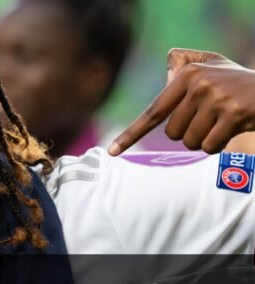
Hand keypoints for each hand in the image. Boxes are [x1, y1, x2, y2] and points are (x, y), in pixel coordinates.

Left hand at [109, 48, 254, 155]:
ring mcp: (217, 98)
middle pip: (172, 133)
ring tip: (221, 122)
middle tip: (209, 118)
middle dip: (188, 132)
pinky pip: (210, 147)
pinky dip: (218, 145)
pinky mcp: (235, 114)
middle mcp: (199, 83)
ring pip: (190, 142)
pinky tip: (232, 129)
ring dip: (204, 140)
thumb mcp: (210, 66)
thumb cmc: (236, 82)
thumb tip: (165, 80)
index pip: (154, 111)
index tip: (112, 152)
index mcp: (187, 73)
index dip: (131, 134)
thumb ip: (182, 69)